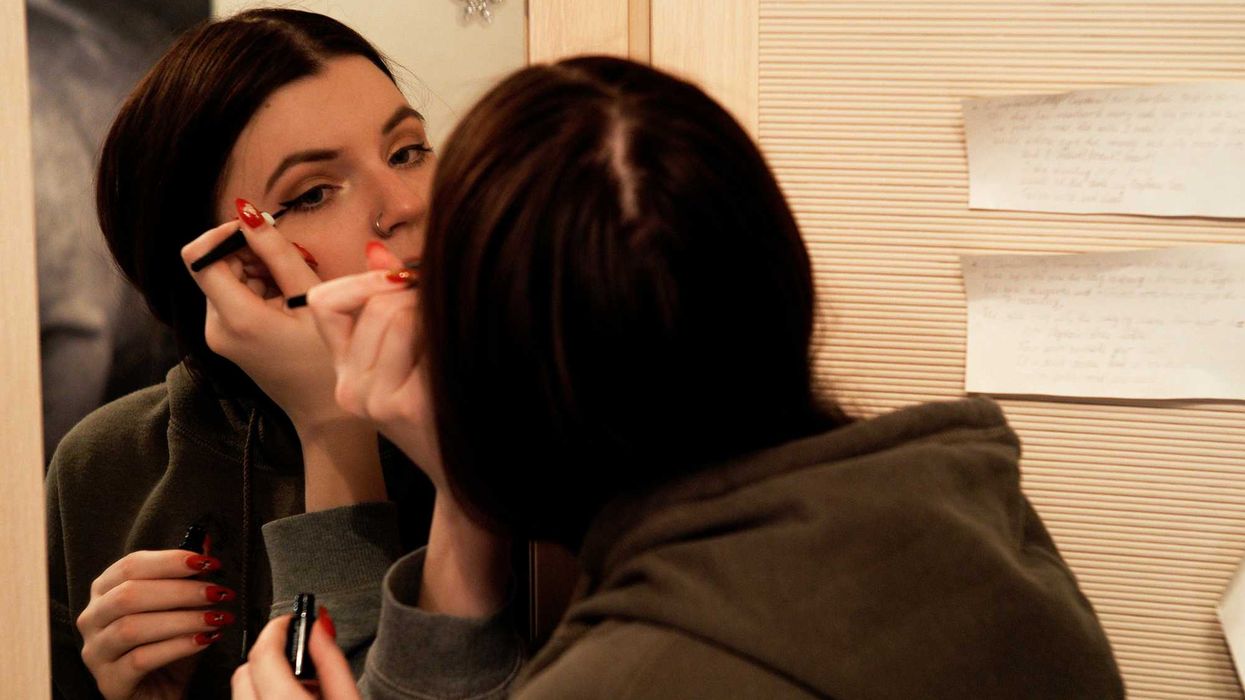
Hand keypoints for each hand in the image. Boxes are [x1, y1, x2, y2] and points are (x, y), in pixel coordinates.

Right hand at [77, 550, 234, 699]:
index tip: (208, 563)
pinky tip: (205, 640)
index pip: (131, 565)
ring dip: (182, 619)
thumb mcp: (180, 607)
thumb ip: (187, 575)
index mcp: (105, 591)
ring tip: (217, 618)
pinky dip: (178, 646)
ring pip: (133, 628)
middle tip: (218, 593)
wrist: (160, 692)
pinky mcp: (109, 681)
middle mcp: (92, 618)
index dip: (170, 560)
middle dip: (181, 591)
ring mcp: (96, 652)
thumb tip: (205, 541)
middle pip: (130, 595)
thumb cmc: (167, 644)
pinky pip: (140, 659)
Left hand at [179, 200, 340, 431]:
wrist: (326, 414)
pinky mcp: (228, 339)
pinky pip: (236, 298)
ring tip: (295, 291)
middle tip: (293, 266)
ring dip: (260, 273)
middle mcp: (215, 327)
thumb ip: (278, 253)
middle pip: (216, 265)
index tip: (259, 232)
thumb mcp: (311, 299)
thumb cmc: (327, 360)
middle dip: (251, 255)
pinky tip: (289, 305)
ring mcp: (219, 335)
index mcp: (235, 317)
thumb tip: (248, 214)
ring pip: (228, 279)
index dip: (224, 234)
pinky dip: (261, 290)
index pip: (198, 255)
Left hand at [231, 612, 357, 699]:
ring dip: (263, 678)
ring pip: (241, 691)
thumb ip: (332, 662)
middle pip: (244, 672)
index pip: (263, 654)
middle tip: (295, 648)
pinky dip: (262, 695)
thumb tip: (318, 626)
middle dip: (267, 654)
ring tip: (298, 683)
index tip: (291, 619)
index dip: (276, 628)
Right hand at [305, 243, 443, 485]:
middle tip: (446, 311)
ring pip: (399, 314)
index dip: (362, 281)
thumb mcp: (406, 359)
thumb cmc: (441, 412)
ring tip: (451, 339)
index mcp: (343, 374)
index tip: (400, 281)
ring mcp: (374, 399)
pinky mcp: (406, 404)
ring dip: (434, 314)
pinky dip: (447, 336)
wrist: (466, 477)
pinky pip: (424, 336)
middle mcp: (349, 389)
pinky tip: (459, 360)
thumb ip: (386, 304)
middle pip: (376, 303)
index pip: (325, 303)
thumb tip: (376, 249)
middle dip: (416, 295)